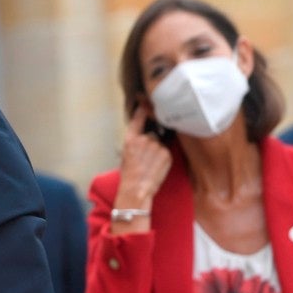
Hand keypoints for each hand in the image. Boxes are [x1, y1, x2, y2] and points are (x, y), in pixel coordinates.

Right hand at [113, 103, 171, 230]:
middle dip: (152, 143)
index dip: (143, 111)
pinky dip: (164, 158)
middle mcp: (143, 139)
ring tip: (151, 165)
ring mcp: (156, 145)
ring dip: (158, 152)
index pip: (138, 119)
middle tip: (146, 158)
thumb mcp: (126, 155)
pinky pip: (167, 152)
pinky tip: (157, 167)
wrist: (136, 188)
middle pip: (153, 135)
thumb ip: (135, 143)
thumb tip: (146, 137)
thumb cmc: (128, 175)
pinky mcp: (166, 153)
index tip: (145, 104)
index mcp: (130, 139)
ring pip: (160, 144)